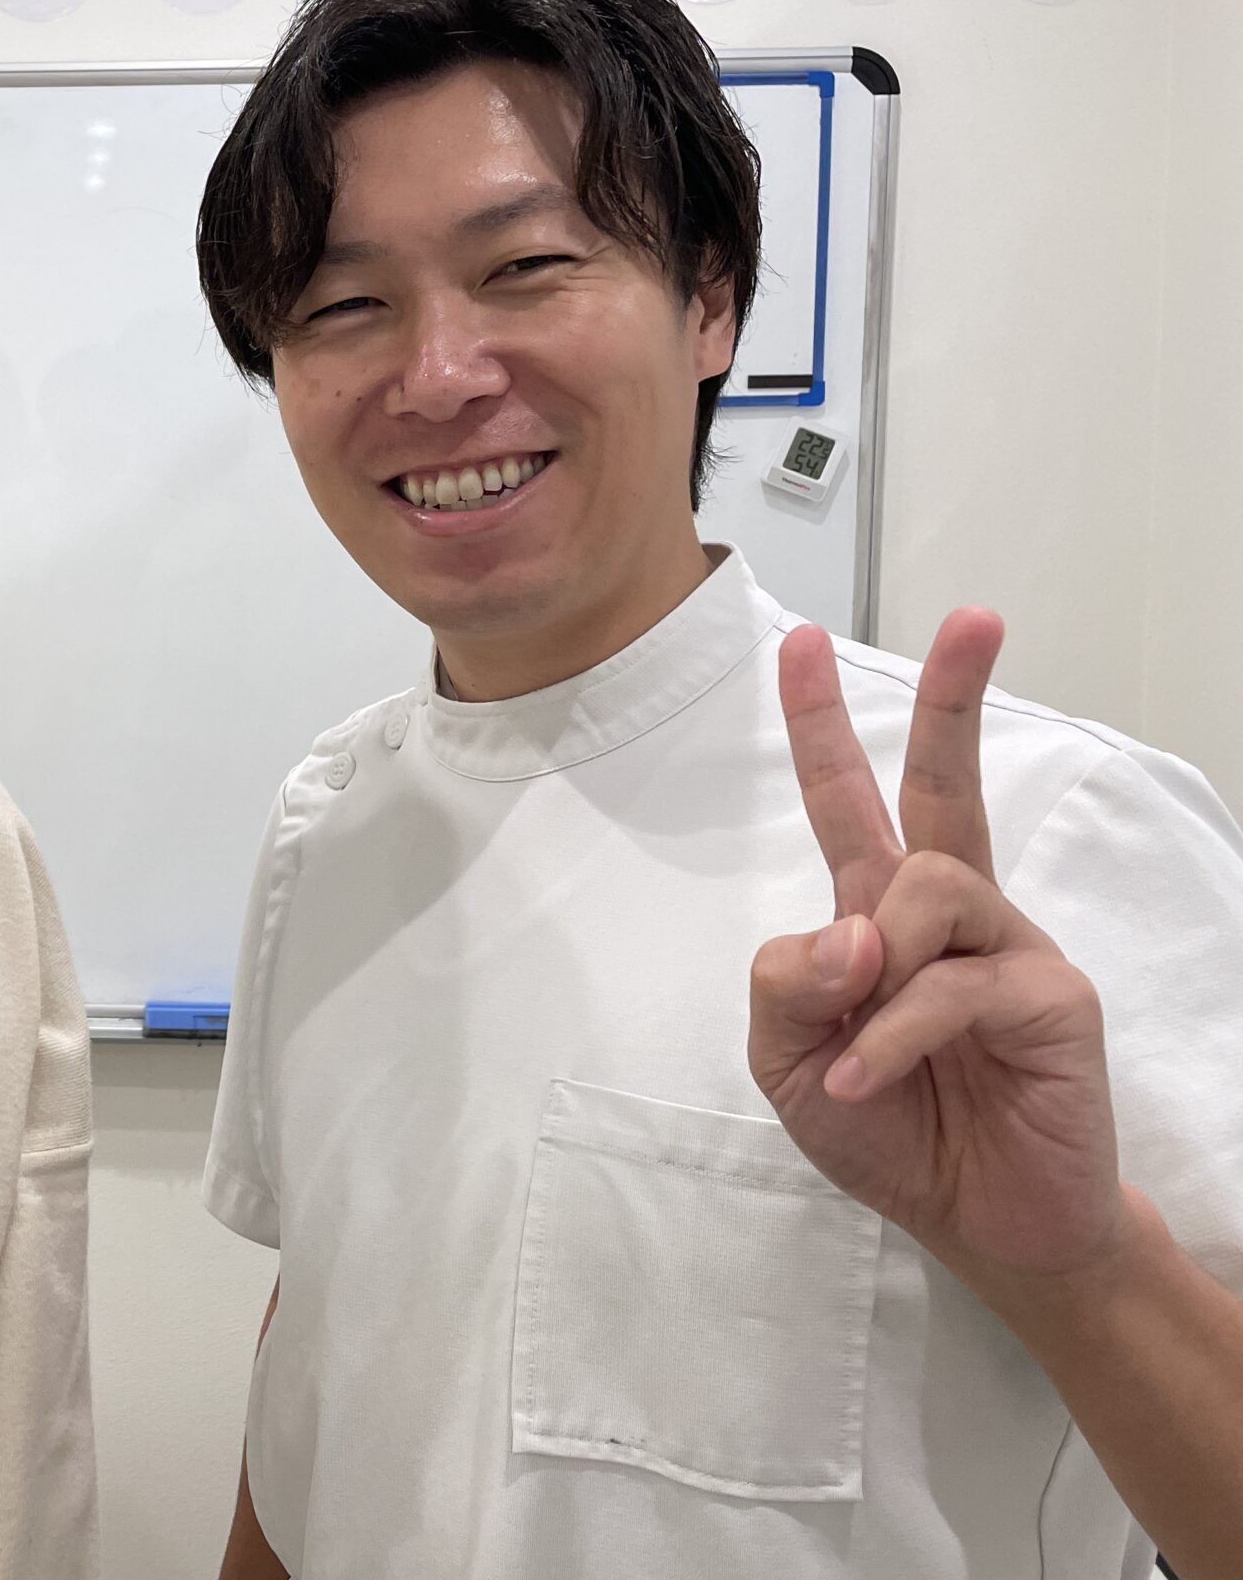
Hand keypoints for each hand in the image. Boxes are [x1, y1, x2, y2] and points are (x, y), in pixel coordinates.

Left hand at [747, 612, 1132, 1289]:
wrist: (975, 1222)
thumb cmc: (887, 1129)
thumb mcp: (787, 1058)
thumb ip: (785, 983)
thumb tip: (845, 930)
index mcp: (878, 913)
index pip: (848, 800)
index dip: (820, 723)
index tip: (799, 640)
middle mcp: (948, 913)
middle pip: (948, 784)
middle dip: (953, 696)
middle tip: (975, 616)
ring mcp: (1008, 946)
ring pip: (928, 887)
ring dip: (871, 967)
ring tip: (852, 1045)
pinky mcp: (1051, 998)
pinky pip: (950, 987)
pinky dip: (891, 1038)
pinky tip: (866, 1080)